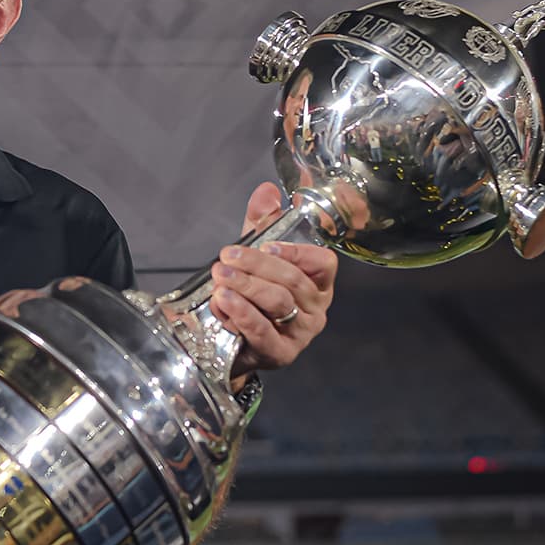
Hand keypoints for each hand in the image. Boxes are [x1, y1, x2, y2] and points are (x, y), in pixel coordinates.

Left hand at [208, 182, 336, 377]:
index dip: (298, 252)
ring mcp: (300, 334)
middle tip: (228, 256)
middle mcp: (315, 309)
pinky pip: (262, 331)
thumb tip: (267, 191)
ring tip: (221, 276)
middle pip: (293, 281)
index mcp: (317, 283)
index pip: (323, 263)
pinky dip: (241, 314)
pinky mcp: (279, 353)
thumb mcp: (255, 255)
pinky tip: (223, 300)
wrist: (231, 342)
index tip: (268, 244)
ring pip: (278, 303)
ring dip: (247, 286)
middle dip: (257, 265)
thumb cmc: (251, 295)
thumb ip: (261, 223)